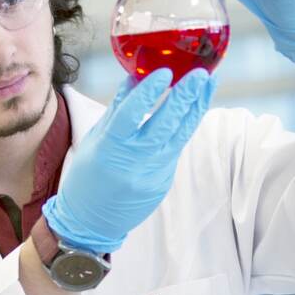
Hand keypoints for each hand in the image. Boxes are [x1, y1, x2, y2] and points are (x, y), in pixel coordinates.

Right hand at [42, 68, 215, 253]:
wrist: (90, 222)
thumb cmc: (86, 177)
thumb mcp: (94, 140)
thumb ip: (117, 109)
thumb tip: (135, 78)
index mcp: (110, 148)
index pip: (131, 116)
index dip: (149, 93)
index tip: (165, 72)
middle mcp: (135, 162)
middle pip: (165, 125)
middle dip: (186, 96)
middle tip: (201, 73)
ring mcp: (153, 174)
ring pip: (181, 136)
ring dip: (196, 107)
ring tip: (208, 83)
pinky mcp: (164, 182)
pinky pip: (176, 148)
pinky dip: (186, 126)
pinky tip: (195, 107)